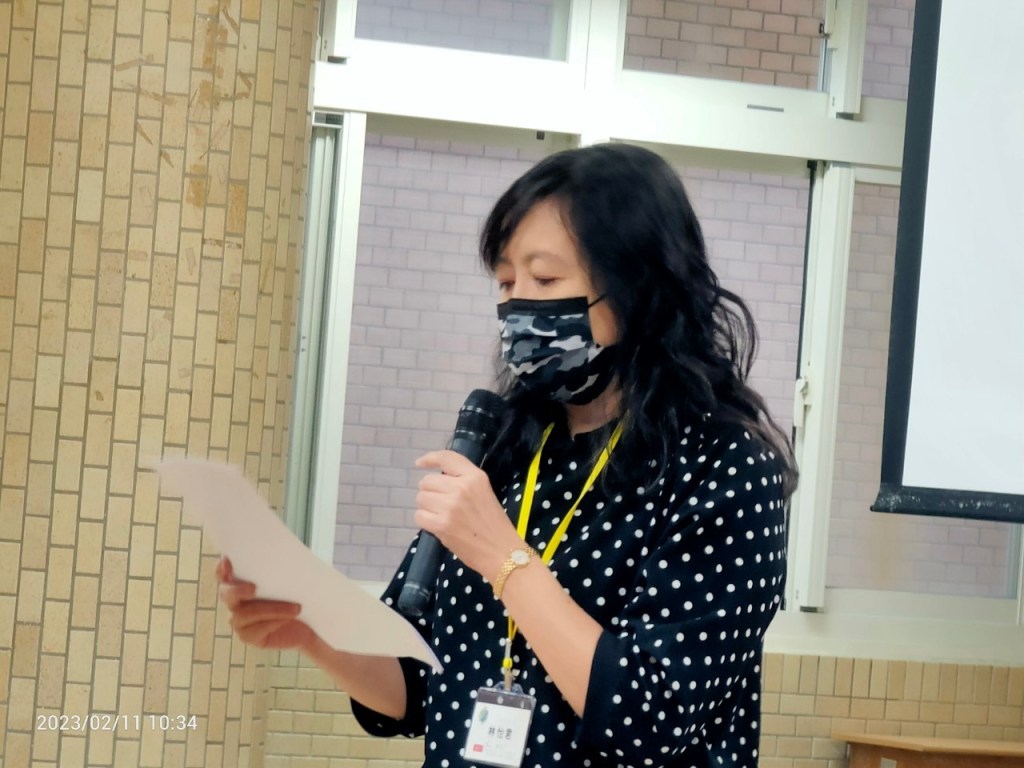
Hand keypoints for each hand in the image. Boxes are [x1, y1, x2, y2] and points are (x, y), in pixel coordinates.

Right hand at [216, 557, 317, 650]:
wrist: (311, 622)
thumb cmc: (299, 595)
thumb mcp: (292, 577)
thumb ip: (280, 566)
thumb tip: (283, 553)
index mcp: (240, 582)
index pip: (223, 574)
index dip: (221, 568)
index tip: (227, 561)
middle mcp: (235, 602)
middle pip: (226, 594)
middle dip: (237, 590)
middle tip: (254, 587)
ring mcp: (239, 621)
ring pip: (247, 613)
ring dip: (273, 609)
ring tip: (296, 608)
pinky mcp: (248, 636)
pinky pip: (257, 629)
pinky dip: (276, 621)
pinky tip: (291, 617)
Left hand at [414, 450, 522, 579]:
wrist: (501, 551)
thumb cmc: (494, 524)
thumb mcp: (484, 493)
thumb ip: (463, 482)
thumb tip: (436, 482)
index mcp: (475, 477)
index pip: (447, 458)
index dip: (430, 458)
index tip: (420, 463)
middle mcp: (461, 487)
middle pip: (427, 481)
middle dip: (430, 492)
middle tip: (443, 505)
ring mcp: (450, 505)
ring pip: (421, 498)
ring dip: (427, 507)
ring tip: (443, 517)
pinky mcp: (441, 524)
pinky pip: (419, 516)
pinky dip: (425, 521)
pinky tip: (438, 526)